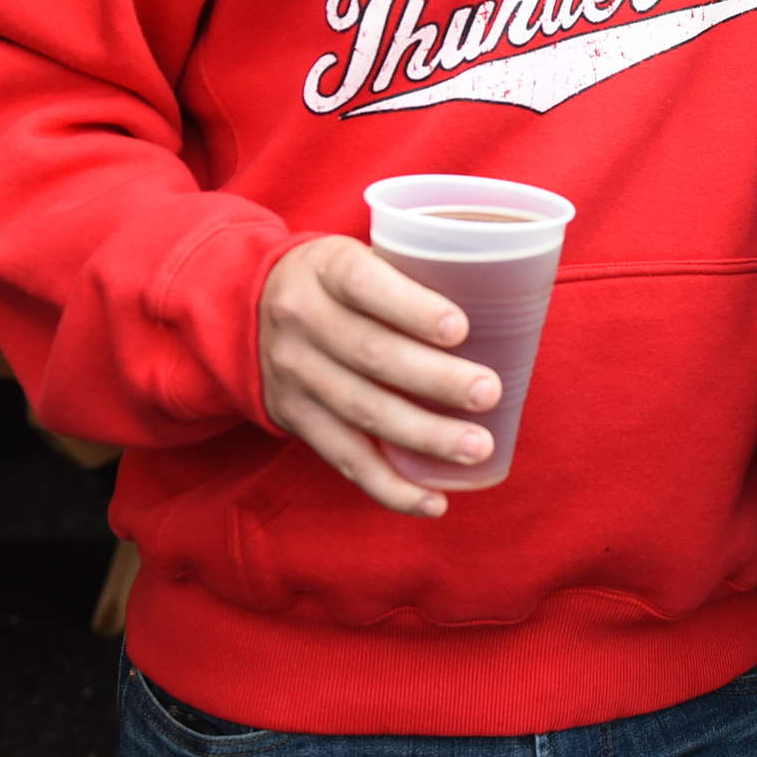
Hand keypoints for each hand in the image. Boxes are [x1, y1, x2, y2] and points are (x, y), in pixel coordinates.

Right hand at [257, 237, 500, 517]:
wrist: (243, 309)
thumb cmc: (335, 280)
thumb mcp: (356, 254)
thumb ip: (411, 271)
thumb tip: (512, 293)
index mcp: (326, 269)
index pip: (365, 284)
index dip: (412, 308)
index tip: (461, 329)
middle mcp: (304, 321)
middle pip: (371, 354)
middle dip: (435, 379)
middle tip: (489, 392)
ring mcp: (296, 375)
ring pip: (363, 411)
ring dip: (425, 436)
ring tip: (477, 447)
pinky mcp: (295, 420)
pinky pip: (345, 460)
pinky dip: (391, 487)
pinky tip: (434, 502)